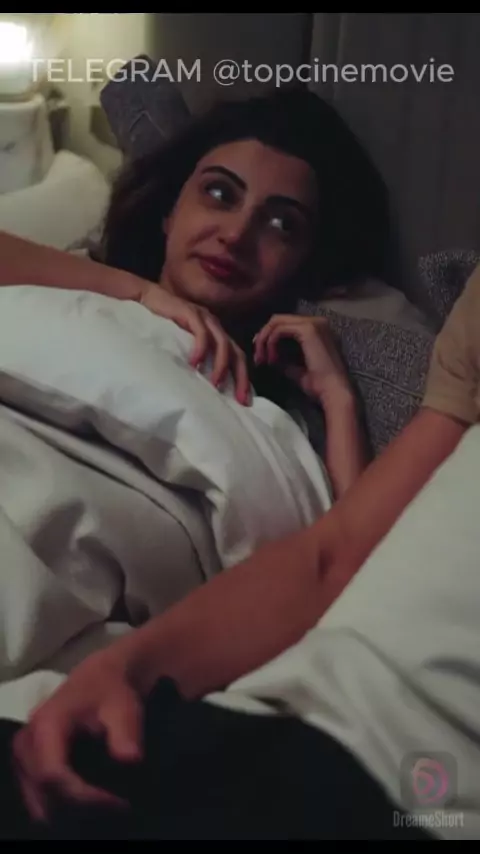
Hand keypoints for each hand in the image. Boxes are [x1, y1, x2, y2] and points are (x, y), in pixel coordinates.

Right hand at [12, 651, 142, 821]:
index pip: (52, 774)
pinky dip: (62, 804)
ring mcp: (23, 754)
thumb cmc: (112, 691)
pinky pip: (38, 796)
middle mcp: (26, 742)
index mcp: (47, 725)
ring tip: (105, 802)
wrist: (100, 677)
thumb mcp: (125, 706)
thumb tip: (130, 759)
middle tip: (116, 805)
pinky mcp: (26, 764)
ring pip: (38, 800)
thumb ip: (126, 732)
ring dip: (71, 809)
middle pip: (43, 793)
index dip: (83, 796)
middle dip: (80, 807)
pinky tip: (90, 799)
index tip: (116, 802)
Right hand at [140, 283, 250, 404]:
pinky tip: (195, 363)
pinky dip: (201, 348)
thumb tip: (201, 389)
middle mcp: (215, 328)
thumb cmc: (164, 326)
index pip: (237, 359)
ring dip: (221, 365)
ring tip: (215, 383)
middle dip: (241, 377)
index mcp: (216, 336)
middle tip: (240, 398)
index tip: (244, 402)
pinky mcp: (191, 313)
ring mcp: (204, 319)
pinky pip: (201, 332)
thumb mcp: (183, 346)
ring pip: (222, 343)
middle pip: (236, 353)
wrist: (147, 299)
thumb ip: (195, 360)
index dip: (242, 379)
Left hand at [254, 314, 351, 402]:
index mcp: (317, 329)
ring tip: (262, 359)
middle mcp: (316, 321)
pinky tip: (271, 359)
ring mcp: (313, 323)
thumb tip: (269, 356)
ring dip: (264, 340)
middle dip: (263, 336)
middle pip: (279, 319)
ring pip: (277, 322)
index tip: (260, 354)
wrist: (333, 392)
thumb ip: (284, 359)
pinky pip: (279, 329)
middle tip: (257, 356)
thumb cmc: (318, 385)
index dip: (268, 336)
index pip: (285, 324)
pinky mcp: (308, 330)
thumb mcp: (296, 369)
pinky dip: (270, 342)